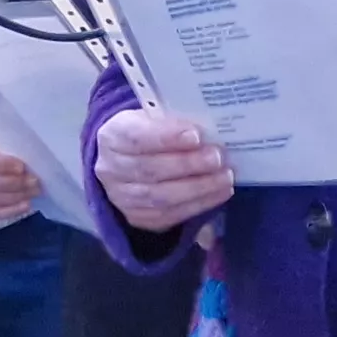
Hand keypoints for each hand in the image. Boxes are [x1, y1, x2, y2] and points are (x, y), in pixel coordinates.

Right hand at [95, 109, 234, 232]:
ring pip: (161, 197)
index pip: (136, 137)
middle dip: (188, 165)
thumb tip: (207, 130)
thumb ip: (172, 123)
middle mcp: (111, 169)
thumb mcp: (152, 118)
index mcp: (113, 136)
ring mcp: (122, 197)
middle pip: (150, 170)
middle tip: (218, 158)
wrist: (126, 161)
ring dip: (198, 188)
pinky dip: (198, 204)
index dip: (166, 137)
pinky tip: (218, 193)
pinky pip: (169, 216)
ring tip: (225, 178)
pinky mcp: (137, 218)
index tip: (196, 135)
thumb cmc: (147, 133)